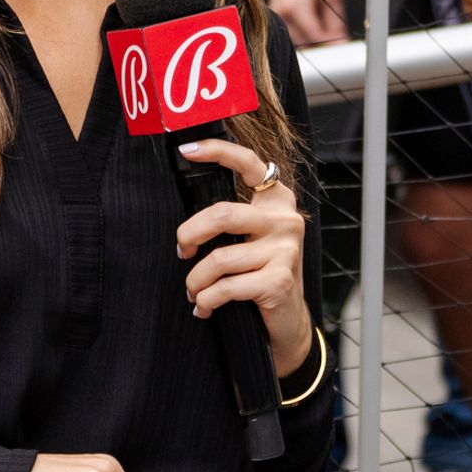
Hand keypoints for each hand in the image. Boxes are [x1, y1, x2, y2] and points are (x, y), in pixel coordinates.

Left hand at [176, 139, 314, 374]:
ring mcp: (286, 250)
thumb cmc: (261, 275)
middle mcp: (286, 219)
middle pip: (222, 214)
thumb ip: (232, 219)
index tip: (187, 149)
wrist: (289, 322)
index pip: (249, 164)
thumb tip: (187, 218)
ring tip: (193, 291)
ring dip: (196, 281)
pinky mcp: (279, 280)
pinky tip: (204, 308)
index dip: (218, 151)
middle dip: (189, 234)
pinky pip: (226, 287)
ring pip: (219, 258)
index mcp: (277, 200)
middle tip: (182, 250)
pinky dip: (207, 301)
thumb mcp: (252, 239)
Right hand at [270, 0, 349, 47]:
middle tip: (338, 31)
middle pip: (304, 41)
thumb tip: (341, 40)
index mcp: (294, 6)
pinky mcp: (275, 6)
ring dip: (311, 34)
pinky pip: (289, 26)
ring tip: (325, 16)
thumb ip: (336, 20)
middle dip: (322, 39)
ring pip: (296, 36)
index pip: (316, 37)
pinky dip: (303, 26)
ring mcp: (275, 8)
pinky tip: (314, 14)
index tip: (344, 44)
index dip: (332, 43)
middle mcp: (281, 10)